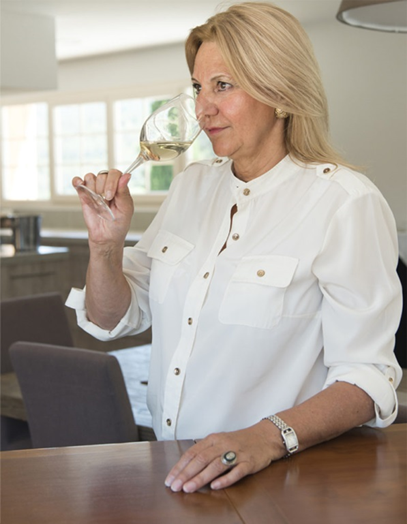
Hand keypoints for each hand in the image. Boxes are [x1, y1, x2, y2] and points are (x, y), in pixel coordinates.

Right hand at [73, 169, 133, 243]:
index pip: (115, 173)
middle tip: (105, 200)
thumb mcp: (126, 209)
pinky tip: (80, 185)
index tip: (110, 196)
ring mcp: (95, 190)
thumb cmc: (119, 224)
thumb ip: (124, 192)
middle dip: (103, 187)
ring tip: (96, 201)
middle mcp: (107, 186)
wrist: (106, 236)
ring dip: (92, 188)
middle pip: (102, 174)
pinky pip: (78, 181)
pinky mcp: (84, 195)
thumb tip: (127, 176)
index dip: (112, 182)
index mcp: (119, 188)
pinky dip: (77, 181)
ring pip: (90, 177)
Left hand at [164, 422, 284, 492]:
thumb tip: (186, 467)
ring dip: (200, 478)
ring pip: (215, 466)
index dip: (180, 466)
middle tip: (175, 486)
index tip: (170, 479)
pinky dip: (225, 479)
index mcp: (214, 439)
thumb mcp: (220, 441)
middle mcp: (223, 444)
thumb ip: (205, 452)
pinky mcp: (248, 462)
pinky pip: (235, 471)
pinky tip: (215, 486)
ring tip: (188, 488)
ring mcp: (236, 453)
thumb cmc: (240, 441)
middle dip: (186, 474)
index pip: (192, 453)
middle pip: (201, 459)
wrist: (265, 436)